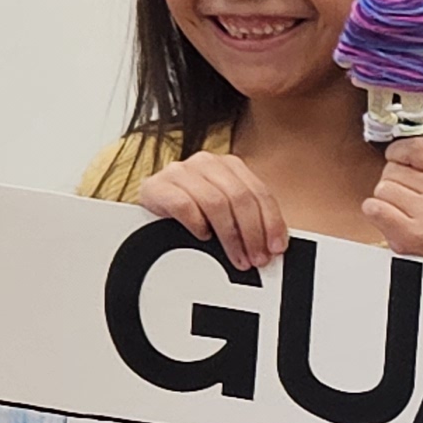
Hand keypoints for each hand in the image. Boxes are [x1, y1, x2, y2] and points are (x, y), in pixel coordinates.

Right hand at [130, 152, 290, 271]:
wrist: (146, 211)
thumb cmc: (191, 213)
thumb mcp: (224, 213)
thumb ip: (247, 221)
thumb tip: (271, 246)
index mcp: (228, 165)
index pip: (258, 192)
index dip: (271, 221)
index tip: (276, 247)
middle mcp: (206, 163)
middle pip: (239, 197)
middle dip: (252, 232)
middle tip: (256, 258)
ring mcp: (180, 172)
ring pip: (215, 202)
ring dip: (230, 236)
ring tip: (236, 257)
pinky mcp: (157, 186)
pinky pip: (184, 205)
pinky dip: (197, 224)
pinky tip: (203, 237)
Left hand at [361, 139, 422, 263]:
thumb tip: (391, 144)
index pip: (417, 145)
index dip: (399, 154)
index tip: (398, 163)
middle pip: (393, 168)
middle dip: (394, 186)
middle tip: (409, 207)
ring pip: (382, 188)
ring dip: (386, 204)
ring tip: (405, 219)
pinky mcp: (414, 234)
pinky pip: (374, 207)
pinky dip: (376, 215)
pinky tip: (393, 225)